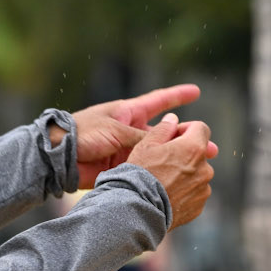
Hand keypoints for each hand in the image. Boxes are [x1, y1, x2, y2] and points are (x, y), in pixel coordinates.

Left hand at [66, 84, 202, 188]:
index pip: (159, 101)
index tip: (196, 91)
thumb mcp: (116, 131)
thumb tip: (168, 143)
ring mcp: (129, 149)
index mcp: (129, 112)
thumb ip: (142, 137)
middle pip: (166, 133)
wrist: (60, 156)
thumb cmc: (84, 133)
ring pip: (160, 154)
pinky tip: (177, 178)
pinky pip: (147, 169)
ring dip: (178, 159)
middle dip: (187, 139)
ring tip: (201, 165)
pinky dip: (161, 173)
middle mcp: (132, 130)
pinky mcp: (124, 167)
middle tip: (210, 147)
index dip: (178, 95)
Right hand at [122, 116, 215, 229]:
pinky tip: (167, 195)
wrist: (138, 210)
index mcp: (194, 148)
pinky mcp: (199, 206)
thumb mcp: (146, 145)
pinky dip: (184, 192)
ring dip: (185, 174)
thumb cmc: (140, 175)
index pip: (201, 128)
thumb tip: (173, 119)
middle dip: (184, 154)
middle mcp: (205, 168)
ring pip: (197, 174)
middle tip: (163, 162)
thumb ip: (163, 129)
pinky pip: (194, 193)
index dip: (186, 129)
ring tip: (163, 182)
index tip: (173, 136)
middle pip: (198, 153)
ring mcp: (203, 189)